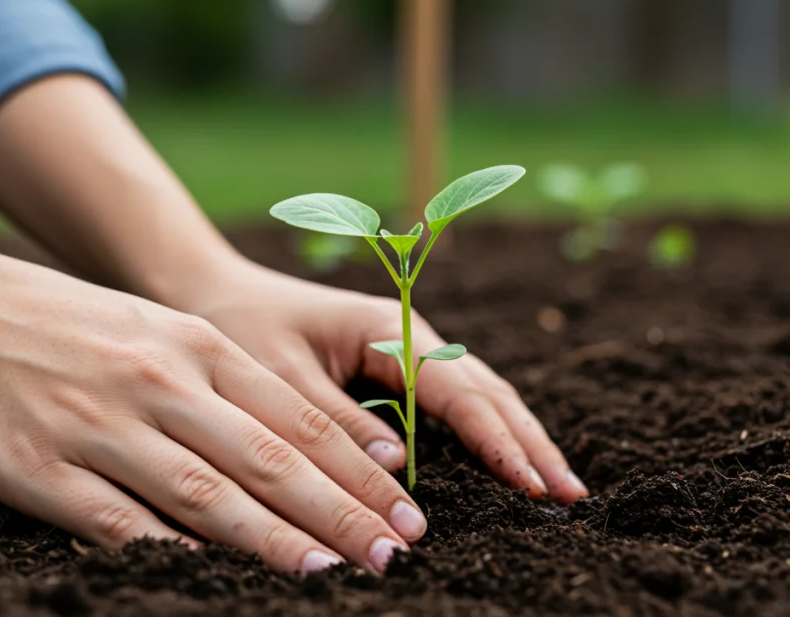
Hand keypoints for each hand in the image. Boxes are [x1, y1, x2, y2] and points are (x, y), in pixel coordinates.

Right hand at [0, 244, 426, 574]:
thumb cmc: (62, 320)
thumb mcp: (155, 329)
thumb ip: (223, 380)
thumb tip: (302, 441)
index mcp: (194, 345)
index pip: (296, 418)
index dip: (357, 468)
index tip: (404, 507)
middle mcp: (158, 383)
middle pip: (269, 459)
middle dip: (341, 510)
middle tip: (395, 552)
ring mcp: (98, 427)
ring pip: (207, 495)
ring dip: (277, 540)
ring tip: (332, 573)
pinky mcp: (38, 471)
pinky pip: (120, 523)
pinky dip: (174, 554)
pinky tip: (218, 580)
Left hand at [195, 262, 588, 503]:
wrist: (218, 293)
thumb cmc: (242, 327)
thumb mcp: (278, 376)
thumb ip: (334, 420)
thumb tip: (397, 469)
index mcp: (389, 330)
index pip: (459, 391)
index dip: (498, 440)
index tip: (532, 485)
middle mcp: (412, 338)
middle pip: (487, 392)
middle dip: (529, 443)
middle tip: (571, 496)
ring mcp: (411, 352)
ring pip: (481, 396)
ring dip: (519, 438)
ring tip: (556, 486)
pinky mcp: (400, 369)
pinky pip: (457, 402)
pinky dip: (489, 432)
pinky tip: (509, 463)